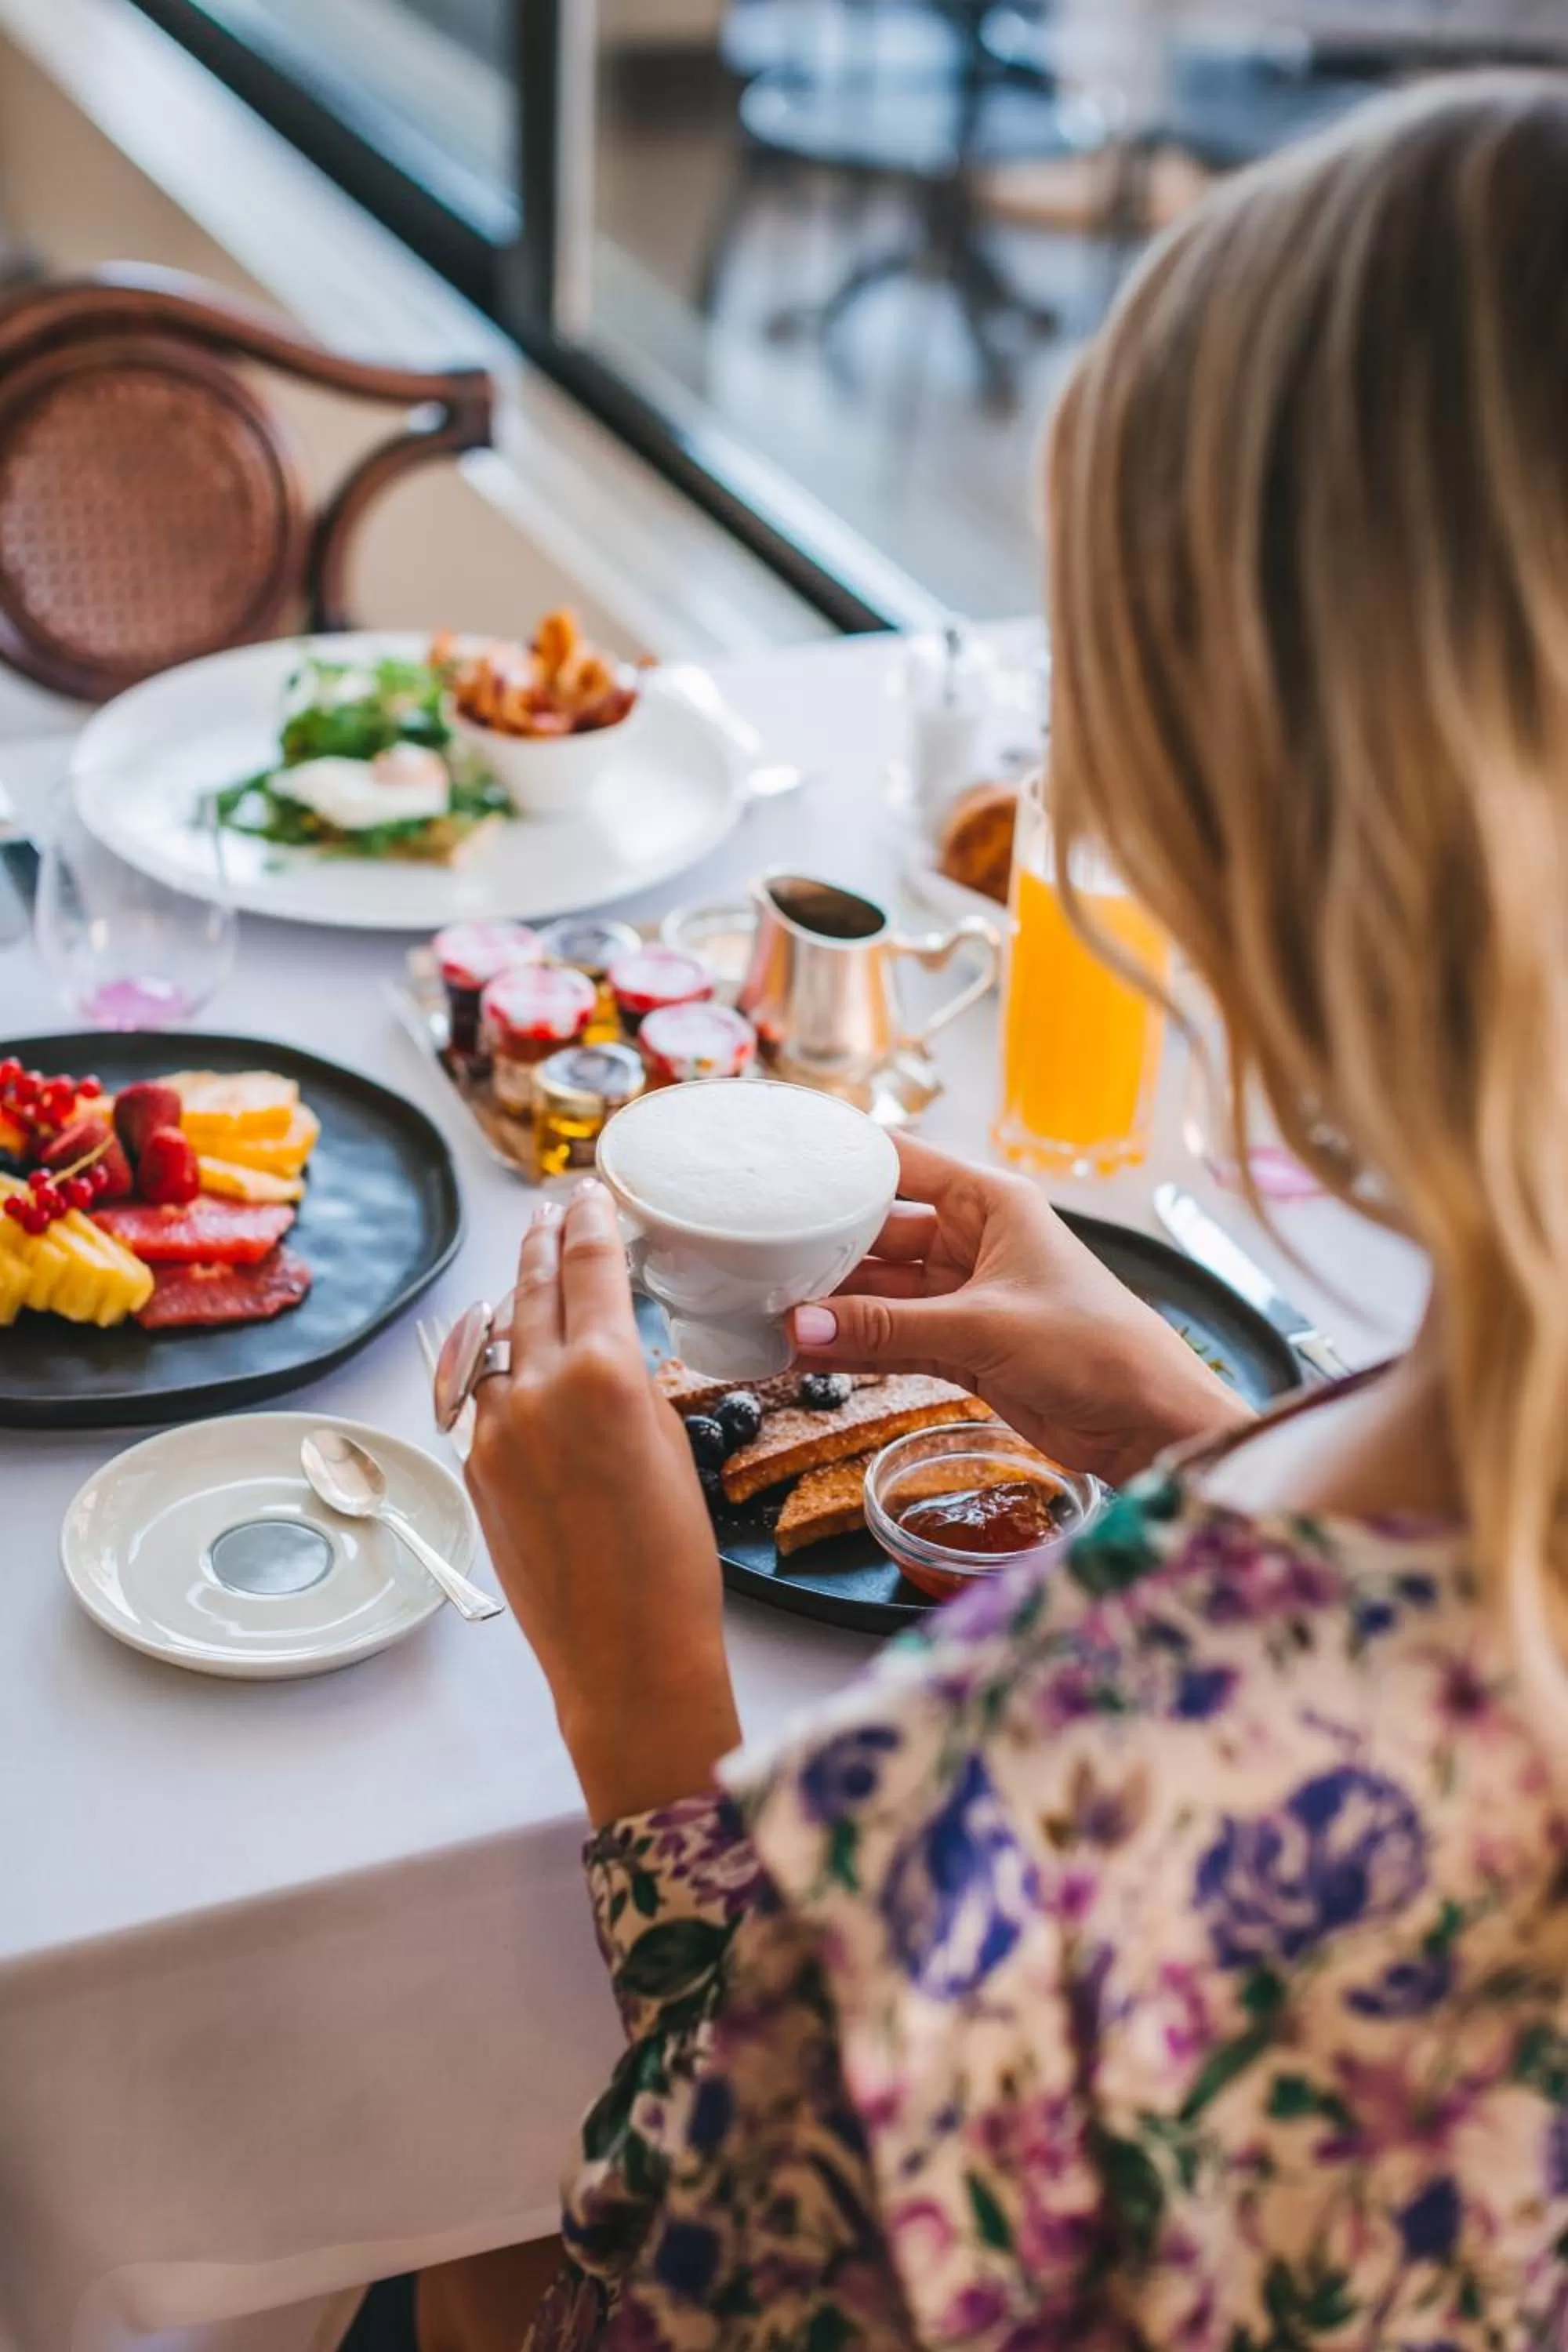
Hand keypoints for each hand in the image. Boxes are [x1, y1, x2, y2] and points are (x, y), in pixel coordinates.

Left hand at [465, 1182, 739, 1826]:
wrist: (624, 1652)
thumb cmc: (672, 1558)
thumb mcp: (667, 1442)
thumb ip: (628, 1378)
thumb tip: (605, 1339)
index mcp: (599, 1374)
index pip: (588, 1268)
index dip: (588, 1221)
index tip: (588, 1191)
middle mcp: (535, 1391)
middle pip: (532, 1289)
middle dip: (543, 1242)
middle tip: (551, 1208)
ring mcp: (493, 1431)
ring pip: (500, 1343)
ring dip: (519, 1304)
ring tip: (534, 1273)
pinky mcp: (475, 1469)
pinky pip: (486, 1400)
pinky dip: (507, 1372)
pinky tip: (524, 1366)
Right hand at [789, 1137, 1250, 1485]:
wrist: (1149, 1422)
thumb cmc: (1096, 1348)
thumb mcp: (983, 1328)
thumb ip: (888, 1329)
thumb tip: (801, 1328)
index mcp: (990, 1202)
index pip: (900, 1161)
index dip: (840, 1161)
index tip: (778, 1162)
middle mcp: (973, 1239)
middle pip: (879, 1232)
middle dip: (823, 1248)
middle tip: (756, 1259)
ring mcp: (965, 1295)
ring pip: (881, 1292)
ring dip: (833, 1306)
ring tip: (764, 1311)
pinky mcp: (962, 1346)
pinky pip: (893, 1337)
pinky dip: (855, 1347)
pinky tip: (803, 1353)